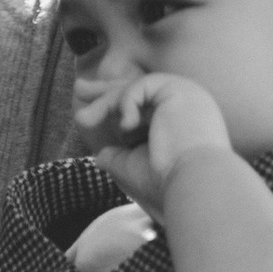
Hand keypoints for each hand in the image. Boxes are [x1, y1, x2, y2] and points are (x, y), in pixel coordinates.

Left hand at [72, 69, 231, 209]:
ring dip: (106, 103)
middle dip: (107, 91)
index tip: (94, 110)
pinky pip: (142, 86)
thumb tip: (99, 155)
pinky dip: (126, 104)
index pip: (148, 107)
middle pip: (141, 92)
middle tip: (79, 88)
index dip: (120, 105)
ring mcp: (186, 94)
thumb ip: (119, 156)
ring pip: (137, 90)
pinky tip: (126, 126)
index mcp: (183, 123)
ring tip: (84, 119)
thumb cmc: (168, 183)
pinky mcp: (179, 88)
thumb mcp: (135, 167)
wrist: (193, 185)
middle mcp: (188, 105)